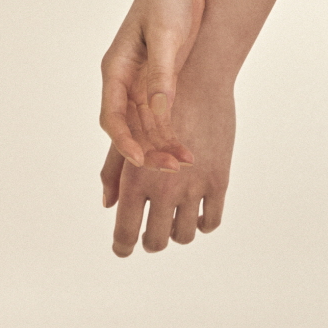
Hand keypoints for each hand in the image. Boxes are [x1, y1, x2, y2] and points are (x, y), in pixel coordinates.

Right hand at [99, 0, 203, 170]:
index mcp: (115, 69)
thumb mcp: (166, 36)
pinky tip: (186, 148)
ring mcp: (142, 82)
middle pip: (129, 128)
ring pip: (146, 126)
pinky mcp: (161, 80)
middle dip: (149, 150)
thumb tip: (160, 110)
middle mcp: (124, 80)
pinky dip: (171, 132)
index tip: (140, 160)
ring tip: (185, 162)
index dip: (124, 142)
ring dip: (163, 145)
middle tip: (173, 166)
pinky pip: (162, 116)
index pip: (112, 116)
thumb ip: (161, 75)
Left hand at [101, 87, 235, 254]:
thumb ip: (114, 171)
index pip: (126, 232)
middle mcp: (163, 187)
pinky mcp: (219, 180)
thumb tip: (108, 205)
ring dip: (177, 233)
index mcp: (136, 179)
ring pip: (184, 235)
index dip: (123, 247)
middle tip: (152, 235)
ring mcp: (193, 186)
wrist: (199, 78)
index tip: (123, 250)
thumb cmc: (157, 101)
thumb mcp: (130, 136)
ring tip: (175, 221)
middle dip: (151, 242)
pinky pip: (211, 221)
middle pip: (155, 241)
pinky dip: (202, 223)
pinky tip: (198, 212)